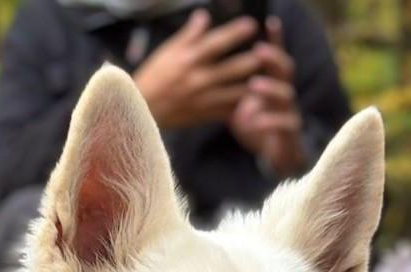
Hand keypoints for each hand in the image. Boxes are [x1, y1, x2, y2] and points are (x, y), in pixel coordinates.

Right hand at [134, 8, 262, 128]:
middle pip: (230, 69)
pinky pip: (227, 112)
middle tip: (268, 53)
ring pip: (233, 93)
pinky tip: (255, 101)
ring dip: (252, 85)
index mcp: (188, 60)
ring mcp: (201, 99)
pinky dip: (241, 107)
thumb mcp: (168, 51)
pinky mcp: (203, 115)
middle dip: (250, 61)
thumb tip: (204, 15)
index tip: (251, 25)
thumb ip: (189, 35)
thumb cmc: (154, 76)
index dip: (234, 33)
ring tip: (267, 78)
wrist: (143, 109)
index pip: (215, 43)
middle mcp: (196, 79)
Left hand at [228, 17, 307, 177]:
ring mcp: (290, 112)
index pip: (276, 58)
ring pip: (286, 95)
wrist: (276, 158)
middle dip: (274, 58)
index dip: (276, 39)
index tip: (270, 21)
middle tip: (259, 50)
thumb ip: (233, 89)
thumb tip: (212, 68)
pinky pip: (284, 123)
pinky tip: (254, 119)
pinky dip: (269, 120)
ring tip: (254, 85)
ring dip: (270, 88)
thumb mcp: (242, 105)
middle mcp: (284, 94)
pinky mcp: (290, 133)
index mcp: (273, 84)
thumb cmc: (258, 127)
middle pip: (285, 70)